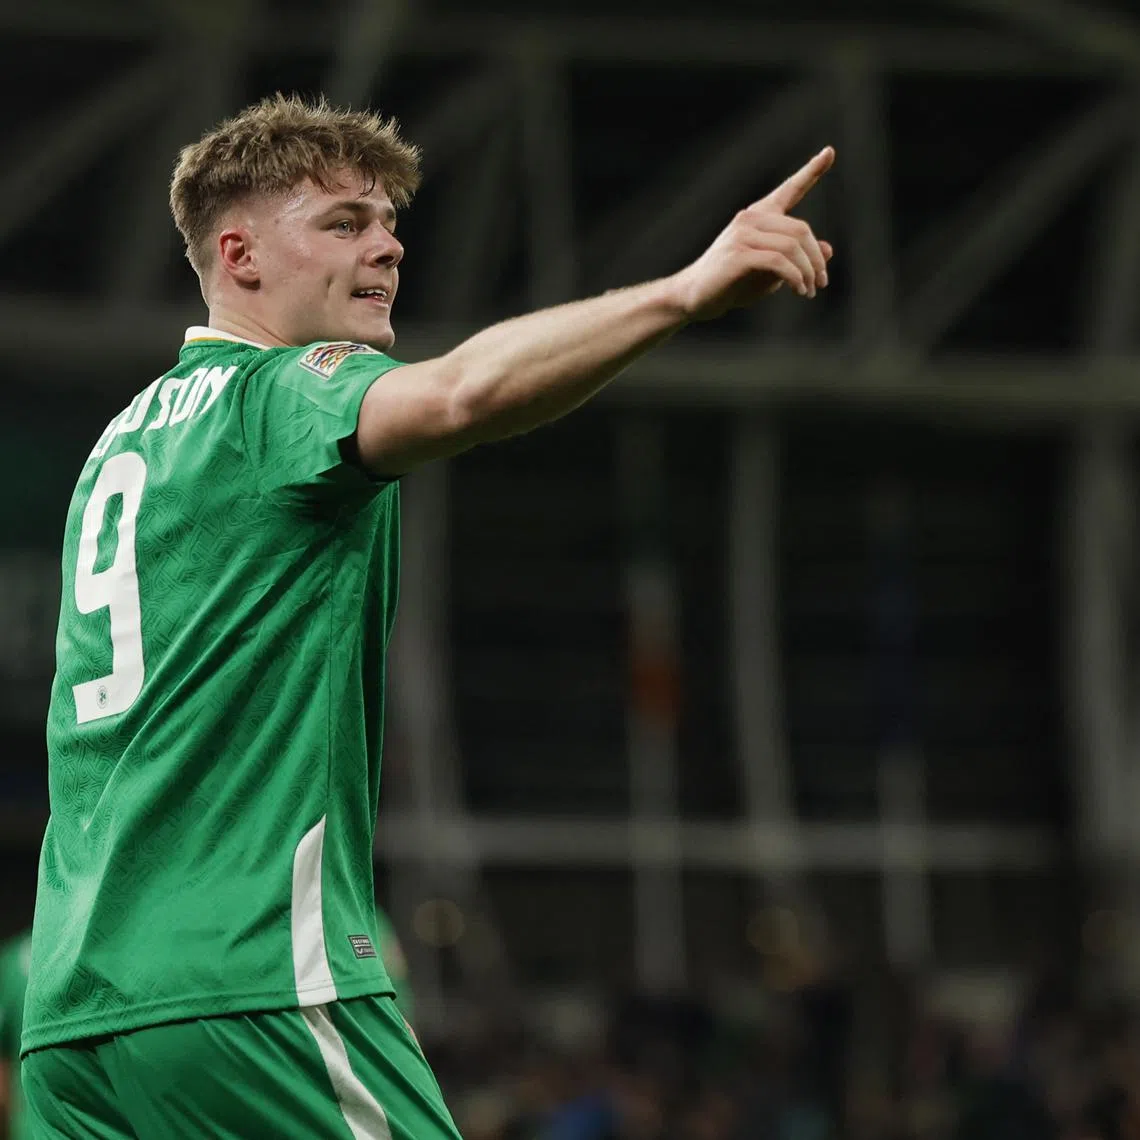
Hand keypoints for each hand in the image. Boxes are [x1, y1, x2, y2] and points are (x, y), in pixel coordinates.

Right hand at [669, 146, 834, 320]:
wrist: (695, 297)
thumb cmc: (732, 283)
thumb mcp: (771, 271)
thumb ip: (797, 258)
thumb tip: (828, 250)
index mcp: (759, 216)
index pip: (789, 189)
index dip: (811, 171)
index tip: (829, 152)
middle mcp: (751, 218)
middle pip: (800, 229)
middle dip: (816, 260)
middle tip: (821, 283)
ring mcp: (742, 234)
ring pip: (792, 246)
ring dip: (807, 271)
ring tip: (809, 291)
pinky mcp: (738, 254)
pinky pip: (779, 261)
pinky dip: (794, 277)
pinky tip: (798, 290)